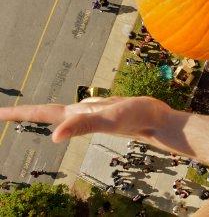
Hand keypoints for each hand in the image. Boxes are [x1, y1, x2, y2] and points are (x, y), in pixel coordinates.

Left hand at [0, 96, 170, 142]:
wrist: (157, 121)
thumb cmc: (137, 118)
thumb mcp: (109, 119)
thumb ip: (83, 126)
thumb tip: (53, 137)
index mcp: (76, 118)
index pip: (41, 114)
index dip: (18, 113)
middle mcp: (80, 116)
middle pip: (44, 113)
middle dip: (22, 114)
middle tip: (0, 114)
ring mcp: (91, 114)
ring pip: (60, 111)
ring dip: (41, 112)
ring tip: (25, 112)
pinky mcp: (103, 109)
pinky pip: (78, 107)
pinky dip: (67, 107)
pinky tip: (70, 108)